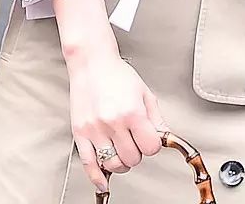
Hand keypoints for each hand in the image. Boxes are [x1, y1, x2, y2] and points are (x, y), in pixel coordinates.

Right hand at [64, 40, 166, 193]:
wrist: (92, 63)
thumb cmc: (117, 74)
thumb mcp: (144, 92)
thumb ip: (156, 117)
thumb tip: (164, 138)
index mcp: (133, 112)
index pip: (150, 148)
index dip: (152, 145)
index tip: (148, 139)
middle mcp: (114, 123)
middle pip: (132, 158)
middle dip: (137, 152)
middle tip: (134, 141)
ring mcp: (95, 130)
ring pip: (113, 164)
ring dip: (121, 162)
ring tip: (121, 150)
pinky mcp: (80, 133)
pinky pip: (88, 164)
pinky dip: (97, 177)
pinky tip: (103, 181)